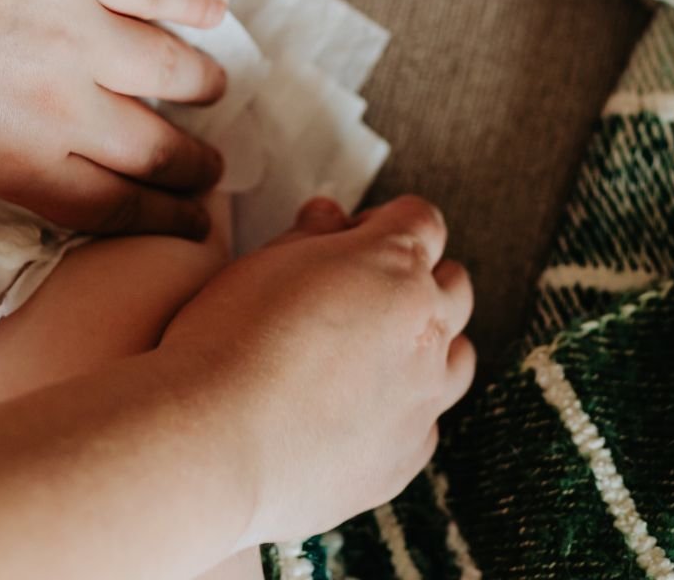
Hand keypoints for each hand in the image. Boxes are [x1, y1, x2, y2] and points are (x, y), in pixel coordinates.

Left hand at [0, 0, 227, 359]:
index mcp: (18, 162)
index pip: (115, 209)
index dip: (164, 221)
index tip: (195, 227)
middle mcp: (64, 102)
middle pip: (155, 148)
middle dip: (195, 167)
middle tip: (210, 168)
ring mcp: (78, 26)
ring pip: (173, 69)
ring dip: (202, 85)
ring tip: (212, 88)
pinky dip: (194, 1)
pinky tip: (213, 9)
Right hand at [160, 195, 474, 547]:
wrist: (215, 441)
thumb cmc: (228, 340)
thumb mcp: (263, 259)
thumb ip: (311, 233)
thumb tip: (330, 218)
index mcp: (392, 265)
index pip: (423, 221)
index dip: (386, 220)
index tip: (353, 234)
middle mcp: (424, 329)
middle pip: (453, 284)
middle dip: (416, 276)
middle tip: (359, 288)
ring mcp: (422, 397)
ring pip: (458, 355)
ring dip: (426, 341)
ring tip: (369, 349)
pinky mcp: (407, 455)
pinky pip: (427, 419)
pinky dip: (403, 405)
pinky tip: (351, 406)